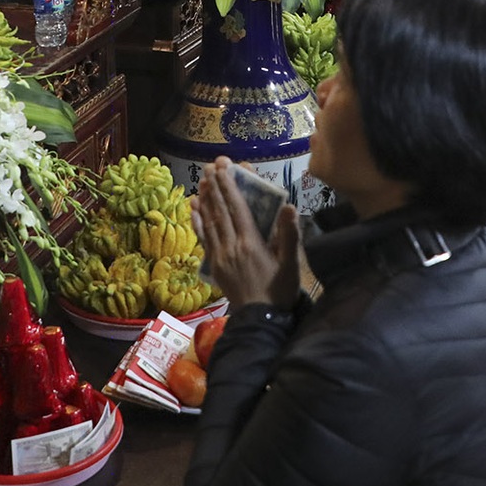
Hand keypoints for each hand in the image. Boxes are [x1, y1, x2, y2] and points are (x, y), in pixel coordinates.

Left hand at [190, 158, 299, 309]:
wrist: (259, 319)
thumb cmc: (279, 290)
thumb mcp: (291, 264)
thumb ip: (290, 235)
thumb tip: (290, 206)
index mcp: (251, 243)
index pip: (237, 208)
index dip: (229, 186)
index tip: (223, 167)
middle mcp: (231, 246)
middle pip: (221, 211)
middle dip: (216, 186)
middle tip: (211, 165)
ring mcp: (220, 255)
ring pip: (210, 222)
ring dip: (206, 199)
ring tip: (202, 180)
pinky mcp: (214, 264)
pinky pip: (203, 238)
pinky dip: (198, 221)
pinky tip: (194, 208)